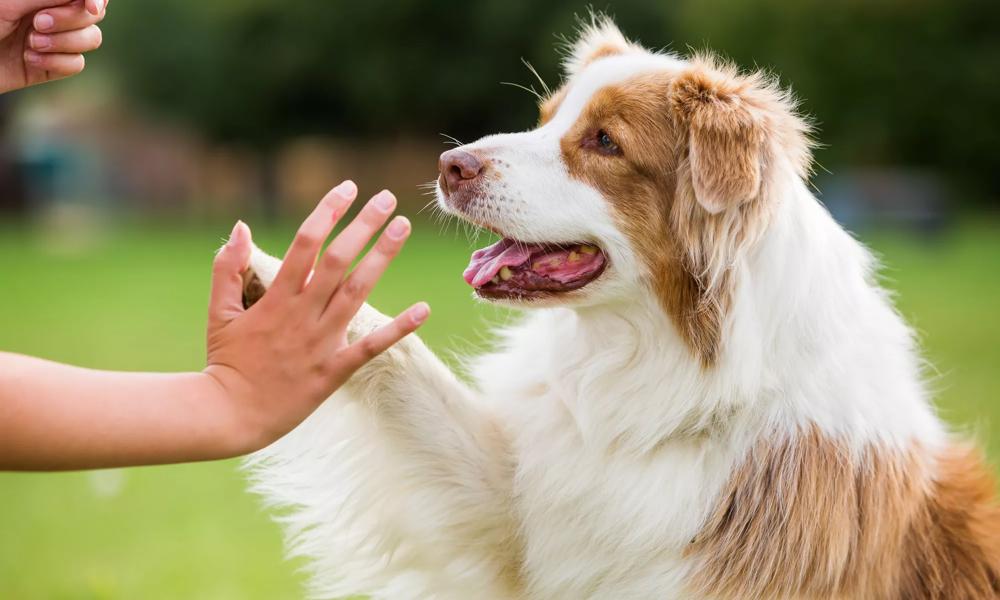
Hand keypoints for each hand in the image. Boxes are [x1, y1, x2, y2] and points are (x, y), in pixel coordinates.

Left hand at [0, 0, 106, 93]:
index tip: (91, 6)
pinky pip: (77, 64)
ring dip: (63, 43)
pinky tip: (29, 60)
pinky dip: (55, 63)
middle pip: (93, 16)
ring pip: (91, 40)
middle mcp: (51, 12)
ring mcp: (54, 39)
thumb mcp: (14, 0)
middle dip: (70, 21)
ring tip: (31, 44)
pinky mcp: (52, 66)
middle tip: (37, 23)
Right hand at [203, 181, 429, 452]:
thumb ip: (227, 268)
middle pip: (338, 260)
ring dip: (382, 257)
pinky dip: (398, 328)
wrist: (229, 415)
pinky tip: (423, 309)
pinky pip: (371, 347)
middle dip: (363, 225)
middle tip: (387, 198)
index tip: (348, 189)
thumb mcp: (218, 312)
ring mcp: (320, 342)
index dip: (327, 212)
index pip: (305, 243)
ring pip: (357, 292)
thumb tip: (241, 227)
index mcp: (275, 298)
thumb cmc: (224, 361)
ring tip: (403, 227)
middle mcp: (302, 315)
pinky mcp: (334, 370)